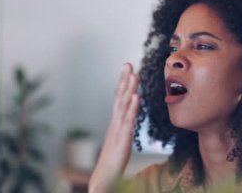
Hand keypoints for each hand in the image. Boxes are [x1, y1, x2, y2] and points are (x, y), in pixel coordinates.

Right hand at [89, 63, 139, 192]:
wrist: (104, 178)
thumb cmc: (112, 160)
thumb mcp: (120, 140)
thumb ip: (124, 128)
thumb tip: (129, 116)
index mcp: (116, 122)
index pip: (119, 99)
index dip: (123, 83)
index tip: (128, 69)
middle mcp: (116, 123)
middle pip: (120, 98)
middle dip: (124, 80)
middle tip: (128, 63)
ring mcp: (118, 130)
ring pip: (123, 106)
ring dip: (129, 89)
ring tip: (134, 74)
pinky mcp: (122, 140)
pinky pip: (128, 122)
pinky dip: (132, 108)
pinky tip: (137, 97)